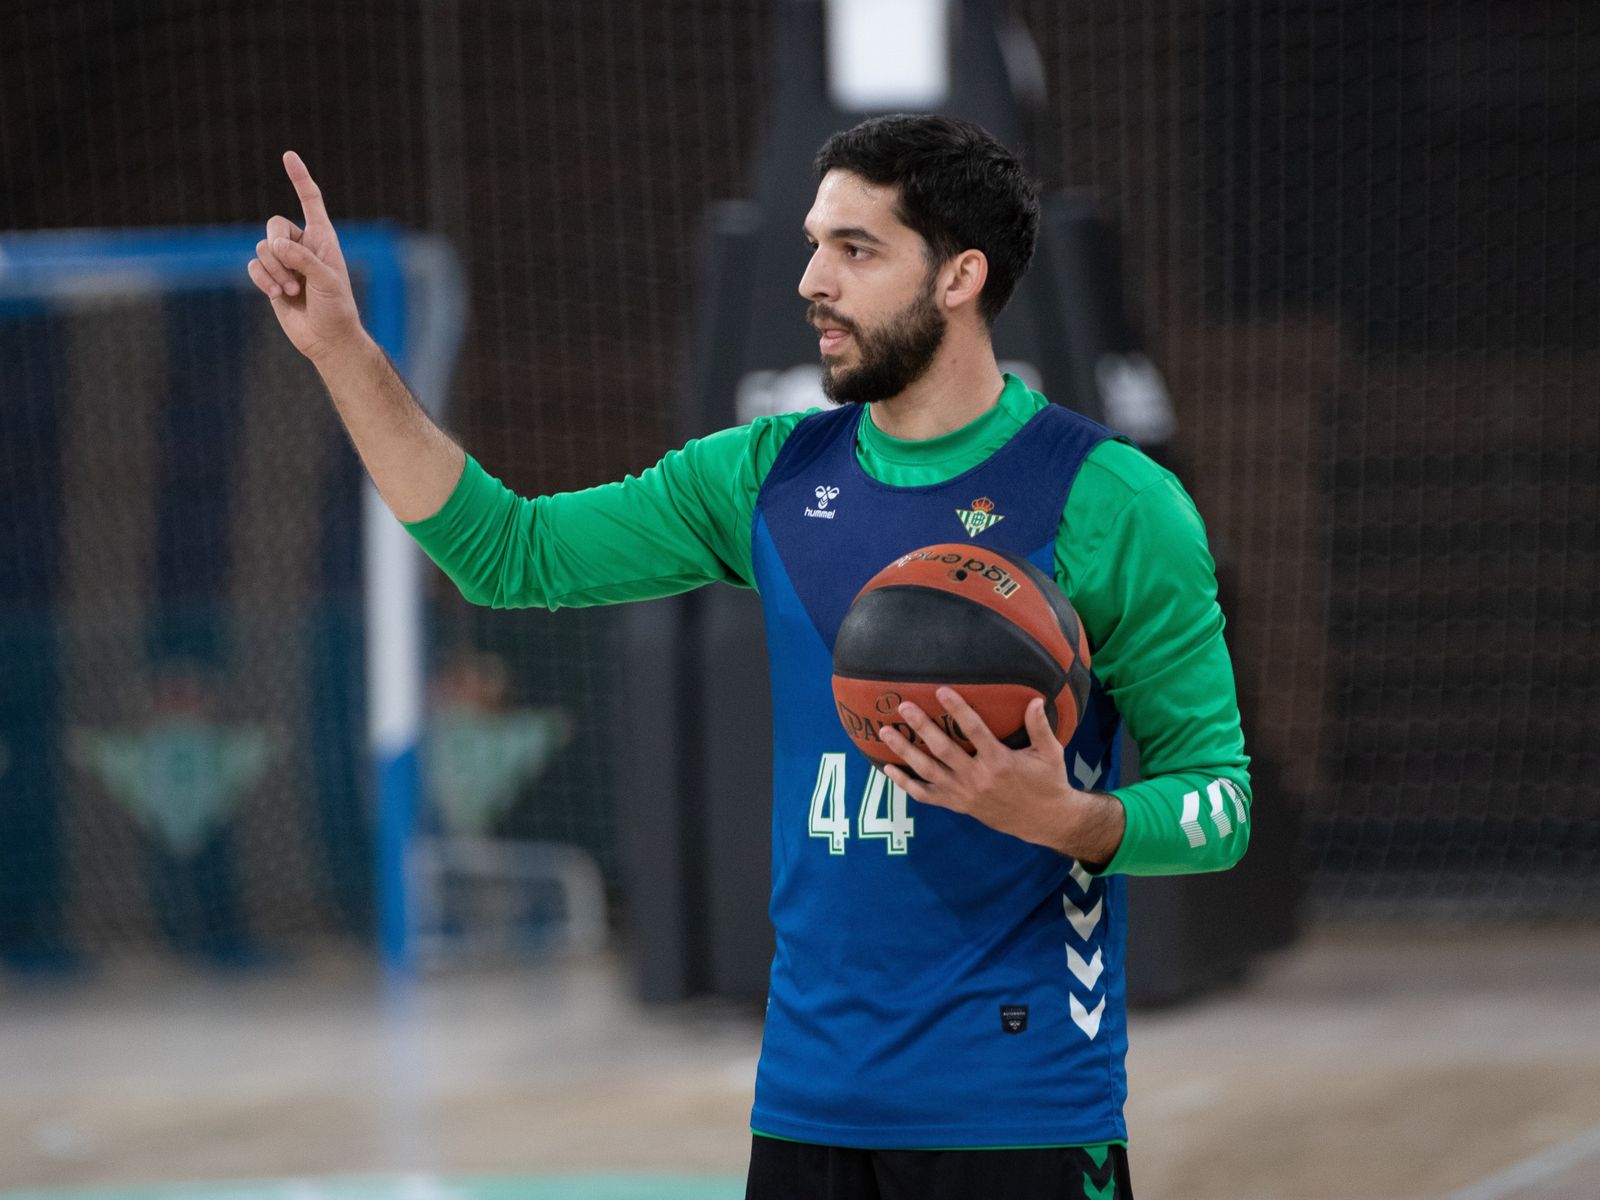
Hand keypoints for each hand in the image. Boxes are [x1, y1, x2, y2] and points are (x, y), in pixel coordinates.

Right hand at [247, 151, 365, 363]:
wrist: (327, 339)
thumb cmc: (336, 309)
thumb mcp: (327, 280)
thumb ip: (303, 259)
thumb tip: (274, 244)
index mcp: (323, 238)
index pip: (310, 201)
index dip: (300, 178)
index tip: (289, 155)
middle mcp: (303, 246)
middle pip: (274, 225)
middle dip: (278, 248)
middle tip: (295, 276)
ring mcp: (286, 262)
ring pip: (262, 248)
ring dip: (274, 270)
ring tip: (292, 291)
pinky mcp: (272, 279)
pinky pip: (254, 266)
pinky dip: (263, 279)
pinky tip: (277, 294)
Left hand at [878, 687, 1121, 859]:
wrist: (1043, 820)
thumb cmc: (1047, 782)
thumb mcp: (1050, 753)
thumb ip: (1040, 726)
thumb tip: (1035, 699)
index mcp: (1000, 762)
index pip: (974, 731)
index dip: (957, 709)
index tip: (941, 690)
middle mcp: (977, 778)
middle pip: (943, 750)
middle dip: (921, 727)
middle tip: (903, 706)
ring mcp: (963, 794)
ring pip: (928, 771)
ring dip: (905, 751)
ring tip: (886, 732)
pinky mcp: (957, 805)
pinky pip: (926, 796)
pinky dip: (905, 784)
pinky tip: (888, 770)